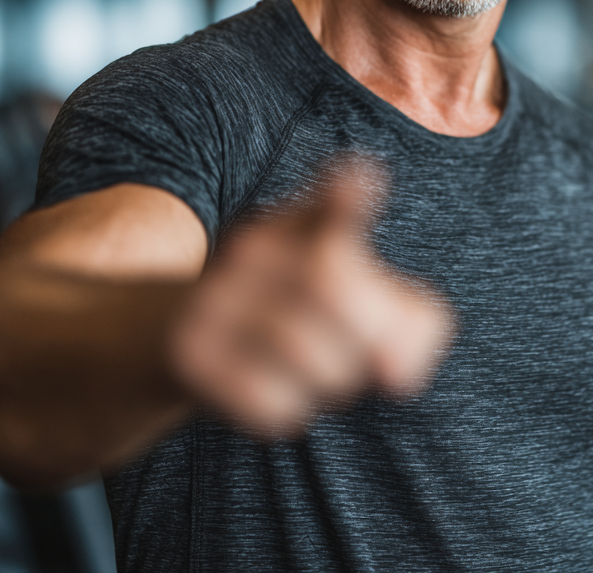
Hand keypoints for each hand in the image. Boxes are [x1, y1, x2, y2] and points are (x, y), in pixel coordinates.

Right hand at [169, 160, 453, 435]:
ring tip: (320, 373)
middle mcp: (253, 246)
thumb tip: (399, 375)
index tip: (368, 183)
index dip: (346, 196)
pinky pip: (270, 402)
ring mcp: (215, 296)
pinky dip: (290, 409)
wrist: (183, 331)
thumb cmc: (301, 314)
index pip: (330, 203)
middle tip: (363, 353)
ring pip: (306, 352)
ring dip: (333, 381)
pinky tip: (278, 391)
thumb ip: (410, 323)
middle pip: (333, 284)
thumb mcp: (361, 299)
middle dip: (367, 335)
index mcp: (301, 223)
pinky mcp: (191, 352)